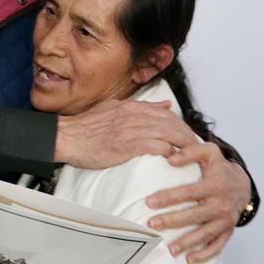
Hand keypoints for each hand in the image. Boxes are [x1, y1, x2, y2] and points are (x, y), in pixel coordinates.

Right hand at [55, 98, 196, 168]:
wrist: (66, 137)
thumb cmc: (87, 127)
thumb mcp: (116, 108)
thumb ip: (142, 107)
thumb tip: (166, 104)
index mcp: (132, 107)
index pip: (167, 113)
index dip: (181, 125)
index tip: (189, 136)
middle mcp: (134, 116)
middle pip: (171, 123)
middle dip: (187, 135)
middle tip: (197, 147)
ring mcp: (130, 130)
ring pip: (167, 133)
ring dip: (182, 144)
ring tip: (191, 155)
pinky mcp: (126, 145)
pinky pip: (155, 146)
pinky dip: (168, 151)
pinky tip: (174, 158)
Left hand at [146, 142, 251, 263]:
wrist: (242, 185)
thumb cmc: (219, 168)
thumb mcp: (209, 152)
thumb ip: (190, 151)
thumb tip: (170, 159)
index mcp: (216, 185)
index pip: (189, 192)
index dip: (169, 197)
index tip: (150, 202)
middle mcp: (222, 204)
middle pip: (195, 215)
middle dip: (173, 221)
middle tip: (152, 224)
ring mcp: (226, 220)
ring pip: (205, 234)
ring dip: (187, 243)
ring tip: (169, 249)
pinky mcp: (228, 231)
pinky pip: (218, 246)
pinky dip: (205, 254)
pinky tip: (189, 260)